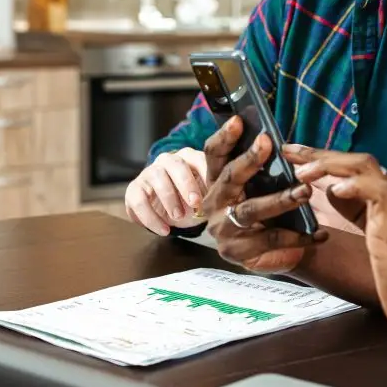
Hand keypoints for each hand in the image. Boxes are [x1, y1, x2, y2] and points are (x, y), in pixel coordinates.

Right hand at [124, 116, 245, 234]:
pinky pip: (137, 199)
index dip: (204, 171)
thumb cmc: (194, 199)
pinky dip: (150, 217)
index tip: (213, 187)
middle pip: (175, 165)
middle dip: (186, 184)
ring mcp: (150, 173)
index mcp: (190, 157)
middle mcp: (168, 161)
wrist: (170, 211)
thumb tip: (251, 186)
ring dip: (168, 199)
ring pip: (155, 178)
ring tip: (180, 217)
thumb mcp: (210, 193)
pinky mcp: (135, 190)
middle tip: (196, 203)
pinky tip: (164, 230)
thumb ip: (225, 186)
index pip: (197, 156)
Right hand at [202, 131, 327, 274]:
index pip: (213, 155)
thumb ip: (260, 166)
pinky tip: (318, 232)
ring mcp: (223, 230)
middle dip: (248, 160)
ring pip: (251, 210)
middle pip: (229, 178)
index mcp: (216, 182)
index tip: (238, 120)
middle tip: (267, 144)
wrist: (267, 256)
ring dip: (280, 199)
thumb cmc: (264, 211)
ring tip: (305, 191)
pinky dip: (297, 236)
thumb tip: (272, 138)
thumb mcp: (259, 185)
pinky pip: (270, 240)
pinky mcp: (237, 253)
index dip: (224, 137)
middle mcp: (214, 204)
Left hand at [290, 147, 386, 332]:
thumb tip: (330, 191)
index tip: (296, 157)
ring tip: (302, 172)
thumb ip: (356, 211)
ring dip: (330, 165)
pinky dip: (355, 187)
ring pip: (365, 166)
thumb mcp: (372, 235)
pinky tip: (332, 191)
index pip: (356, 167)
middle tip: (289, 152)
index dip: (325, 159)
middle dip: (320, 154)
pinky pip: (379, 191)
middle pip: (357, 160)